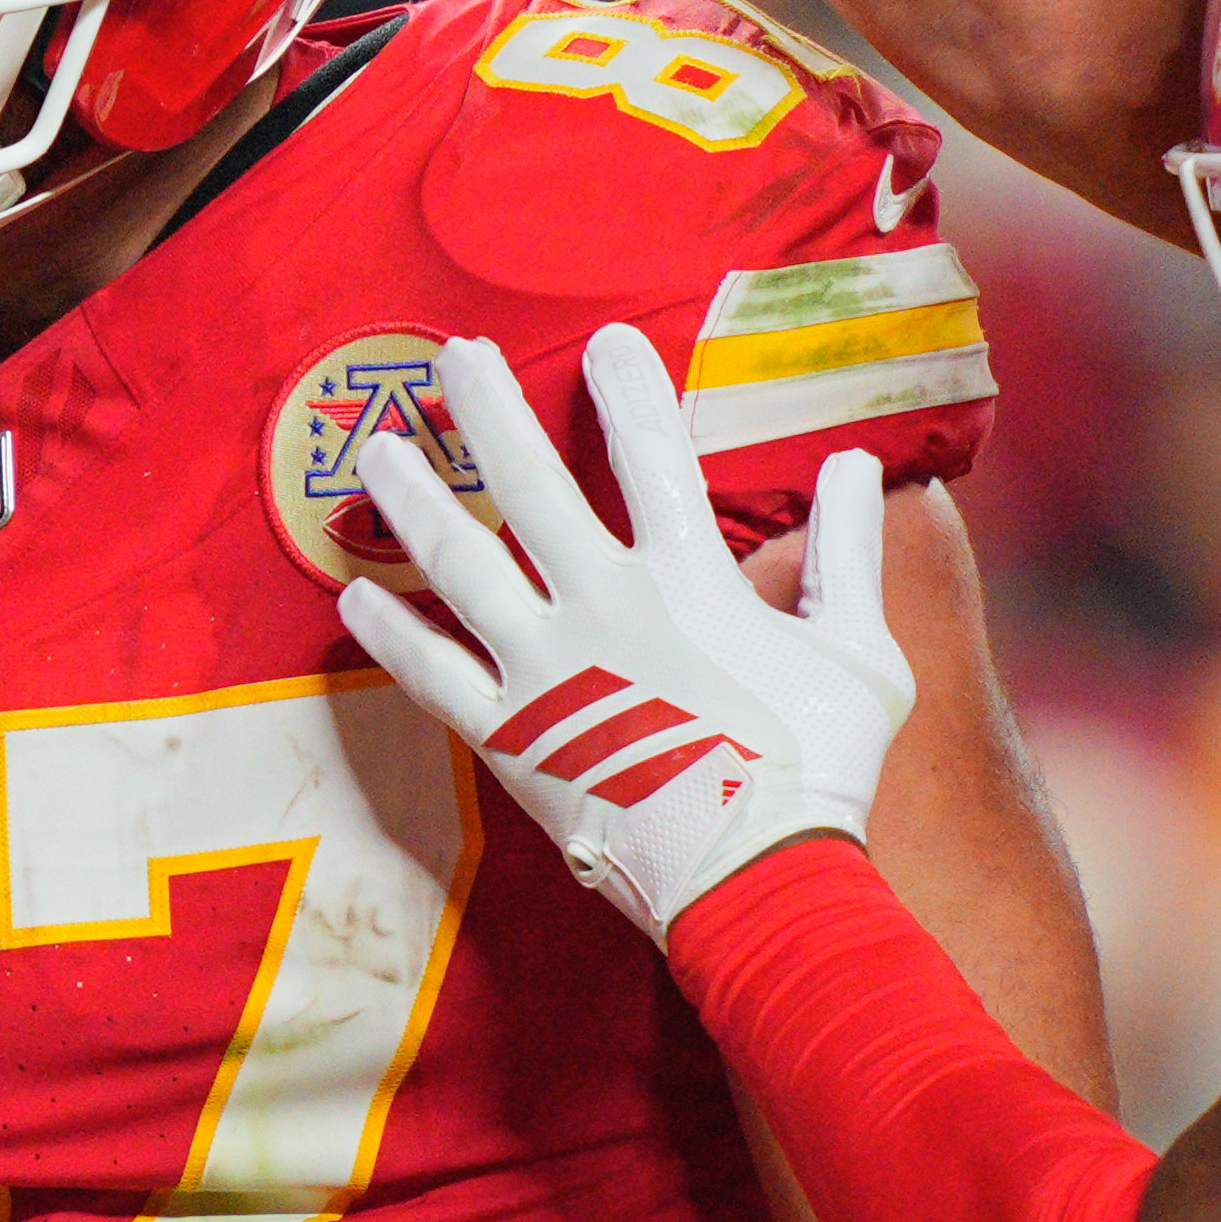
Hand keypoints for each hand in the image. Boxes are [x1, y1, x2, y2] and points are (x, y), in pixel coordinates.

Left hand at [333, 324, 911, 938]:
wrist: (757, 883)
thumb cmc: (819, 770)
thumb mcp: (862, 654)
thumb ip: (848, 554)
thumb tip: (852, 465)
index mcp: (688, 581)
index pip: (653, 456)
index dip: (630, 390)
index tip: (606, 339)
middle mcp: (599, 609)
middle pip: (530, 487)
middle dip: (490, 411)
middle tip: (454, 355)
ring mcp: (543, 674)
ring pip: (461, 566)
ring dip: (418, 503)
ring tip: (380, 453)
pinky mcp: (508, 742)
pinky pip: (433, 678)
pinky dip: (392, 637)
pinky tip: (357, 598)